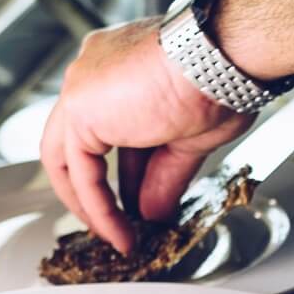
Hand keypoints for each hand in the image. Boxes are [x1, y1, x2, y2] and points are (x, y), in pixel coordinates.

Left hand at [40, 19, 253, 253]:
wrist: (222, 58)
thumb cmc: (222, 76)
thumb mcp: (193, 136)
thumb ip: (165, 174)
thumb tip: (155, 209)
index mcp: (123, 64)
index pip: (114, 126)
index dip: (129, 168)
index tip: (140, 197)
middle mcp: (95, 71)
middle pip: (83, 141)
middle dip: (100, 188)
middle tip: (120, 221)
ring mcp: (82, 87)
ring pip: (70, 157)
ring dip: (94, 203)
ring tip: (119, 235)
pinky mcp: (79, 110)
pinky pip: (80, 172)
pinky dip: (98, 206)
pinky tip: (119, 230)